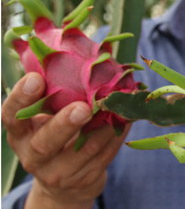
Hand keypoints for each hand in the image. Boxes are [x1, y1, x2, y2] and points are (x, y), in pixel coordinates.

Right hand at [1, 73, 129, 208]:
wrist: (65, 181)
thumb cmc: (57, 132)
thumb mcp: (48, 115)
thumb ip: (57, 91)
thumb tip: (86, 47)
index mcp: (20, 133)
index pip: (12, 115)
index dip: (22, 97)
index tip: (36, 78)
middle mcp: (33, 155)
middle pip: (45, 142)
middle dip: (64, 123)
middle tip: (82, 107)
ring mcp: (58, 172)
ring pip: (83, 151)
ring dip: (104, 127)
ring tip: (118, 106)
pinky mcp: (83, 180)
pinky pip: (104, 156)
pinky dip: (116, 135)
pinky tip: (127, 118)